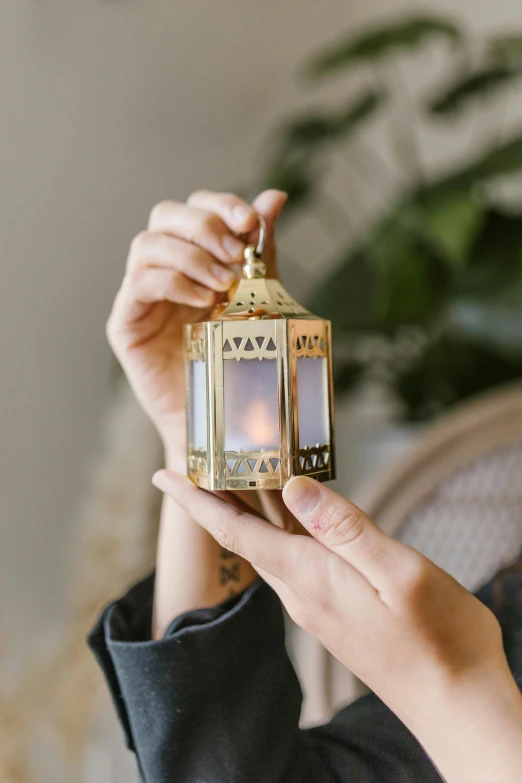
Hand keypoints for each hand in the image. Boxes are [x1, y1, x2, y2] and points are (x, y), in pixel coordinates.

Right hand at [106, 189, 287, 454]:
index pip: (196, 206)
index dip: (220, 205)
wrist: (220, 414)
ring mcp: (140, 293)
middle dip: (204, 226)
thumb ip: (261, 251)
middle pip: (165, 215)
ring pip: (147, 244)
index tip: (251, 222)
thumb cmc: (237, 355)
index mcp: (193, 254)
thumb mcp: (256, 297)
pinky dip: (172, 282)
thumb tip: (274, 196)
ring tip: (222, 285)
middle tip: (236, 254)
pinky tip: (201, 300)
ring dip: (189, 256)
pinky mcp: (126, 322)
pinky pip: (138, 284)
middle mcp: (163, 267)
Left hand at [152, 471, 521, 782]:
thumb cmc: (438, 640)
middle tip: (197, 463)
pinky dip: (280, 531)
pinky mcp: (335, 614)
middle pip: (244, 537)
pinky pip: (294, 562)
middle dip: (215, 500)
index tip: (163, 476)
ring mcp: (317, 607)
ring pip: (269, 548)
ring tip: (237, 479)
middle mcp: (303, 593)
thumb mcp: (398, 573)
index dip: (196, 500)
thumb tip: (295, 488)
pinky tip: (294, 518)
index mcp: (311, 577)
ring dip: (246, 514)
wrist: (455, 704)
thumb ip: (345, 529)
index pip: (235, 531)